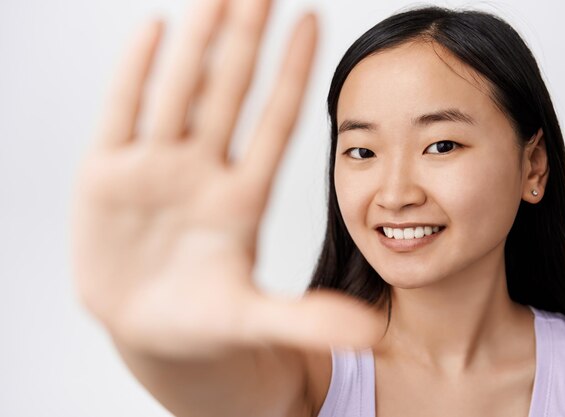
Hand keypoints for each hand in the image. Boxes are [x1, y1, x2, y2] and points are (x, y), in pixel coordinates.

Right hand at [71, 0, 382, 358]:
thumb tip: (370, 333)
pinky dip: (135, 75)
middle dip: (245, 40)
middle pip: (228, 94)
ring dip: (196, 44)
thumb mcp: (254, 321)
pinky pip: (122, 114)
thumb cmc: (204, 324)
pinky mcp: (106, 176)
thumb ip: (307, 322)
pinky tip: (154, 32)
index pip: (276, 123)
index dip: (294, 74)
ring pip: (178, 93)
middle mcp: (202, 172)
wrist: (147, 332)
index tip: (314, 21)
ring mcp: (155, 169)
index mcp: (243, 200)